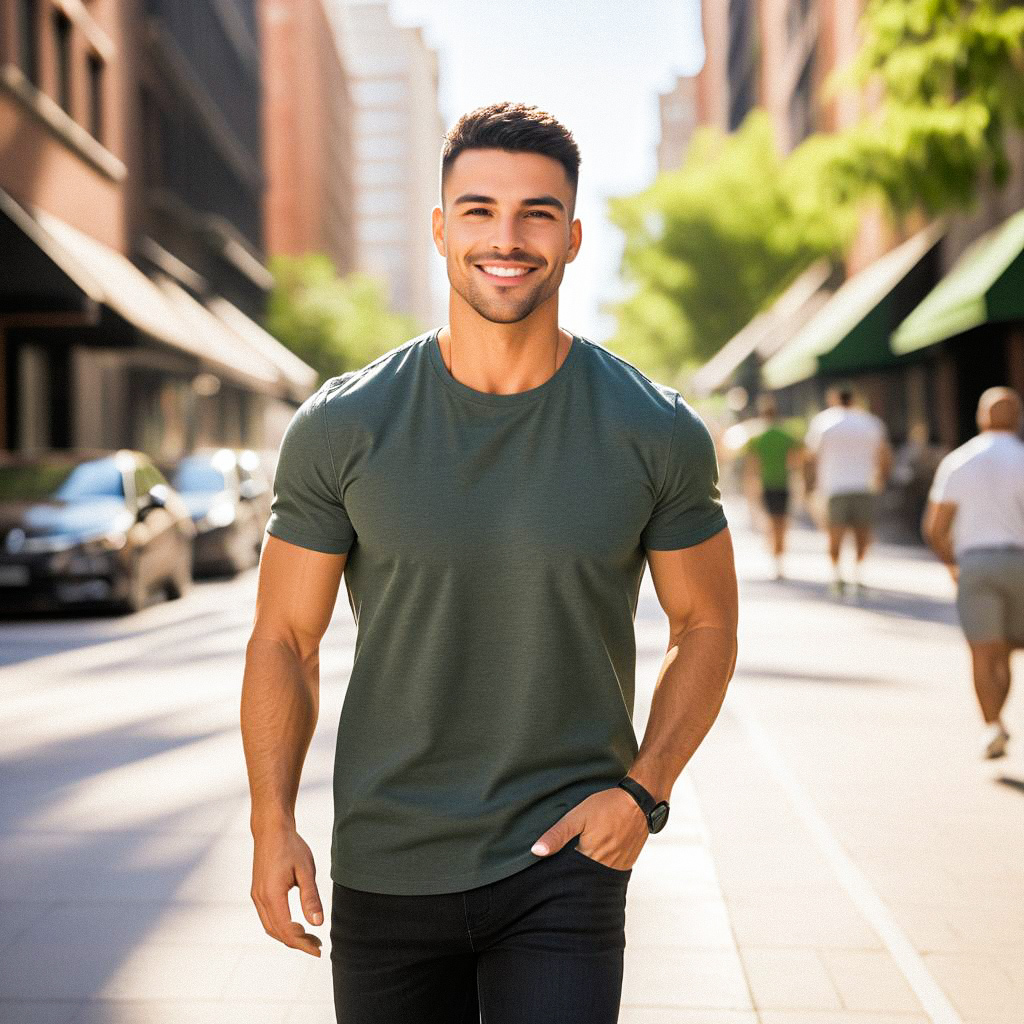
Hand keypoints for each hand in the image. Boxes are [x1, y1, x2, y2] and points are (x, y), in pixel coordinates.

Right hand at [250, 826, 323, 956]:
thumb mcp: (306, 870)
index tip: (318, 950)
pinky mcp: (258, 891)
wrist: (271, 829)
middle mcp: (260, 899)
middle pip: (277, 932)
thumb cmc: (291, 846)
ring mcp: (257, 896)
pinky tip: (295, 924)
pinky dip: (281, 926)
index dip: (303, 943)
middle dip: (297, 943)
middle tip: (317, 945)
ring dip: (288, 936)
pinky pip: (268, 917)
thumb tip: (317, 924)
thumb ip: (310, 898)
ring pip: (270, 926)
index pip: (287, 930)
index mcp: (272, 895)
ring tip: (309, 937)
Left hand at [530, 786, 648, 870]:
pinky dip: (601, 870)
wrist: (639, 801)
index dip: (559, 873)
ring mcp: (618, 867)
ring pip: (597, 878)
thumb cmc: (608, 806)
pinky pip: (611, 874)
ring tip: (579, 864)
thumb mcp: (578, 816)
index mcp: (590, 857)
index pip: (569, 875)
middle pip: (583, 879)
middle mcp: (605, 867)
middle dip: (573, 876)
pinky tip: (596, 860)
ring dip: (588, 874)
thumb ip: (557, 834)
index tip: (551, 871)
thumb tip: (537, 852)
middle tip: (565, 867)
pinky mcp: (627, 863)